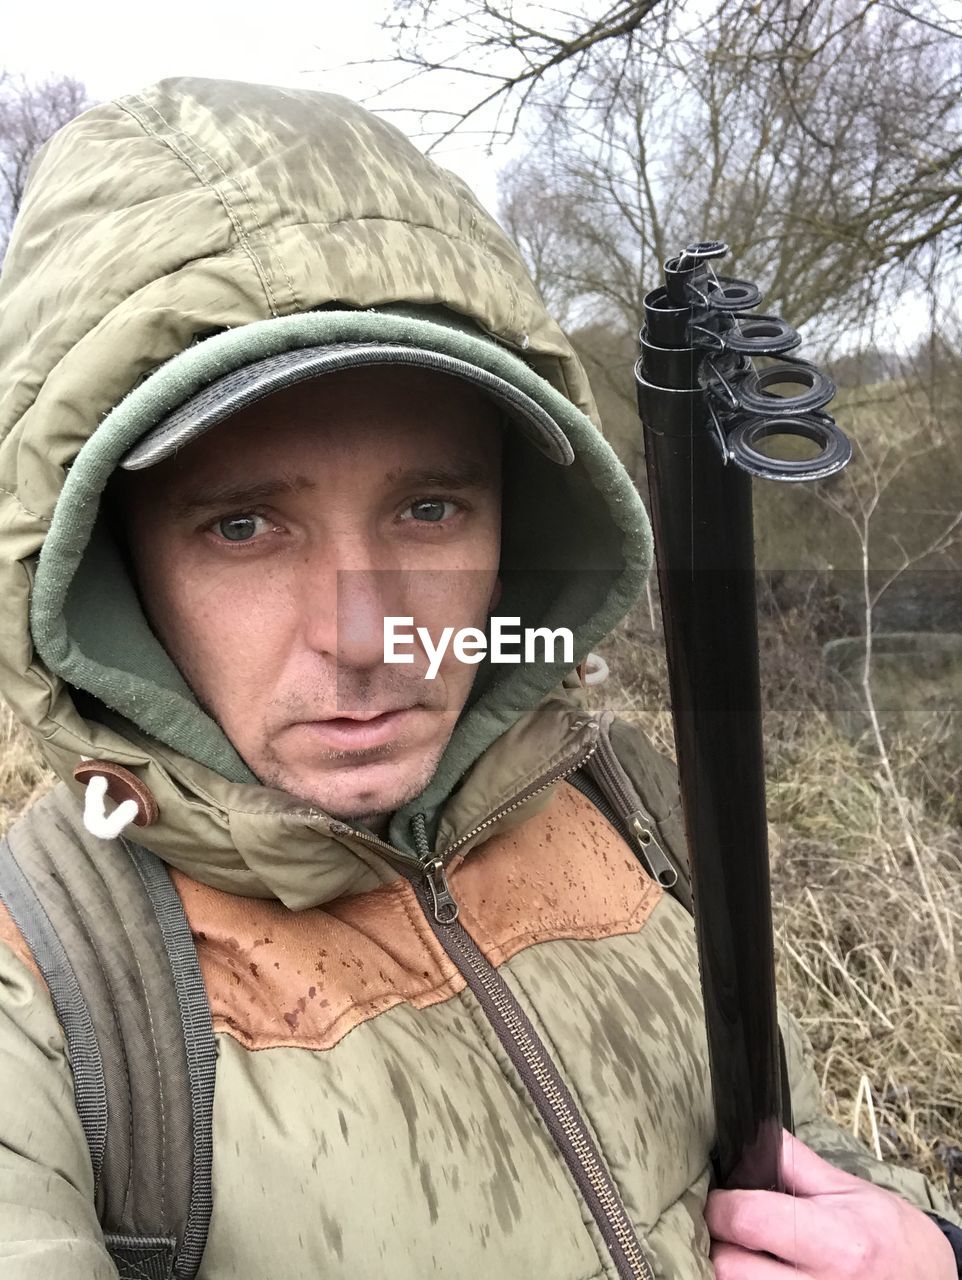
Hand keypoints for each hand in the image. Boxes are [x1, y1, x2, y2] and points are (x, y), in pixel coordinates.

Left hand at [705, 1129, 956, 1277]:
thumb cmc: (892, 1236)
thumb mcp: (850, 1190)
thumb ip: (795, 1163)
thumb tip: (752, 1134)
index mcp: (835, 1242)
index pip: (747, 1220)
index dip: (722, 1204)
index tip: (721, 1196)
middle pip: (729, 1269)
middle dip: (718, 1242)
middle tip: (726, 1227)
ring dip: (729, 1271)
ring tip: (741, 1251)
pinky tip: (758, 1271)